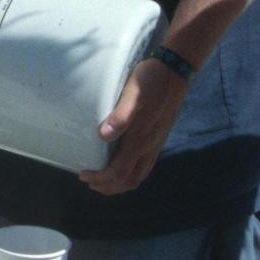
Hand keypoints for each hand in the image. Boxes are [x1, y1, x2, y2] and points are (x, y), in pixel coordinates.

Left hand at [79, 59, 188, 194]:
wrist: (176, 72)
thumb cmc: (151, 81)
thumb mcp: (134, 93)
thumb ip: (121, 115)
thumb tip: (104, 135)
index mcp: (141, 139)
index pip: (119, 171)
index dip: (101, 178)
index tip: (83, 175)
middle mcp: (150, 146)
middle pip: (129, 180)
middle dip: (109, 186)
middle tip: (89, 182)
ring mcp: (156, 144)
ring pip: (139, 175)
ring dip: (120, 183)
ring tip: (102, 181)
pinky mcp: (158, 139)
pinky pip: (145, 166)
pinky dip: (131, 174)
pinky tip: (122, 167)